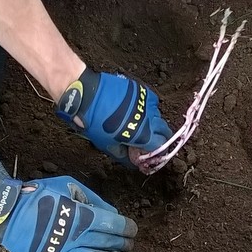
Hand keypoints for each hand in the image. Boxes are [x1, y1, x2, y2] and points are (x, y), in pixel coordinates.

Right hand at [0, 177, 137, 251]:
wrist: (9, 212)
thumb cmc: (40, 195)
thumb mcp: (68, 186)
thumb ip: (92, 198)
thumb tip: (112, 213)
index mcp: (83, 214)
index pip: (115, 224)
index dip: (128, 228)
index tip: (130, 230)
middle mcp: (78, 236)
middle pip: (112, 244)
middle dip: (125, 245)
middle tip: (128, 246)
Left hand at [54, 68, 171, 166]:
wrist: (86, 96)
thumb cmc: (94, 123)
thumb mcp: (107, 145)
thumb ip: (124, 155)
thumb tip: (133, 161)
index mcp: (143, 134)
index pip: (161, 146)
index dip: (157, 151)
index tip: (151, 153)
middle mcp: (150, 118)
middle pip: (164, 131)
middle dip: (159, 137)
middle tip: (149, 140)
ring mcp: (147, 102)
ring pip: (158, 115)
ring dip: (153, 122)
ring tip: (140, 124)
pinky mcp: (142, 90)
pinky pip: (152, 101)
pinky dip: (148, 108)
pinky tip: (138, 110)